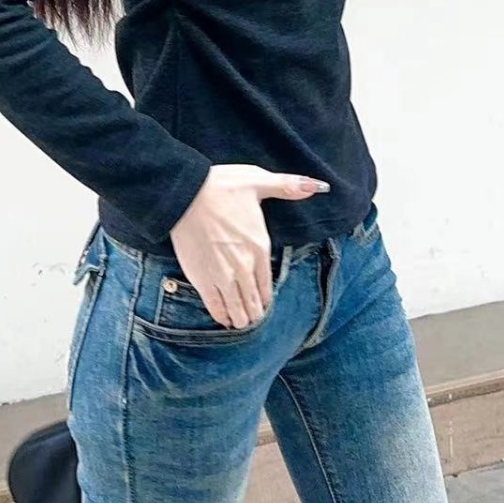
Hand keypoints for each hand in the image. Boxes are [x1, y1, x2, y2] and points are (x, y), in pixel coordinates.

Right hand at [168, 164, 330, 328]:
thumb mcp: (257, 181)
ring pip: (237, 308)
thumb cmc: (220, 185)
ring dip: (241, 317)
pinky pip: (215, 306)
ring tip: (241, 322)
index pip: (267, 285)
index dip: (266, 298)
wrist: (185, 193)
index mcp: (259, 246)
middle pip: (254, 302)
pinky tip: (223, 318)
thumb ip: (288, 187)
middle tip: (252, 317)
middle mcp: (244, 266)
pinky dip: (221, 315)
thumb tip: (318, 186)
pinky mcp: (201, 278)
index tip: (263, 304)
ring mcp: (222, 275)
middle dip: (255, 312)